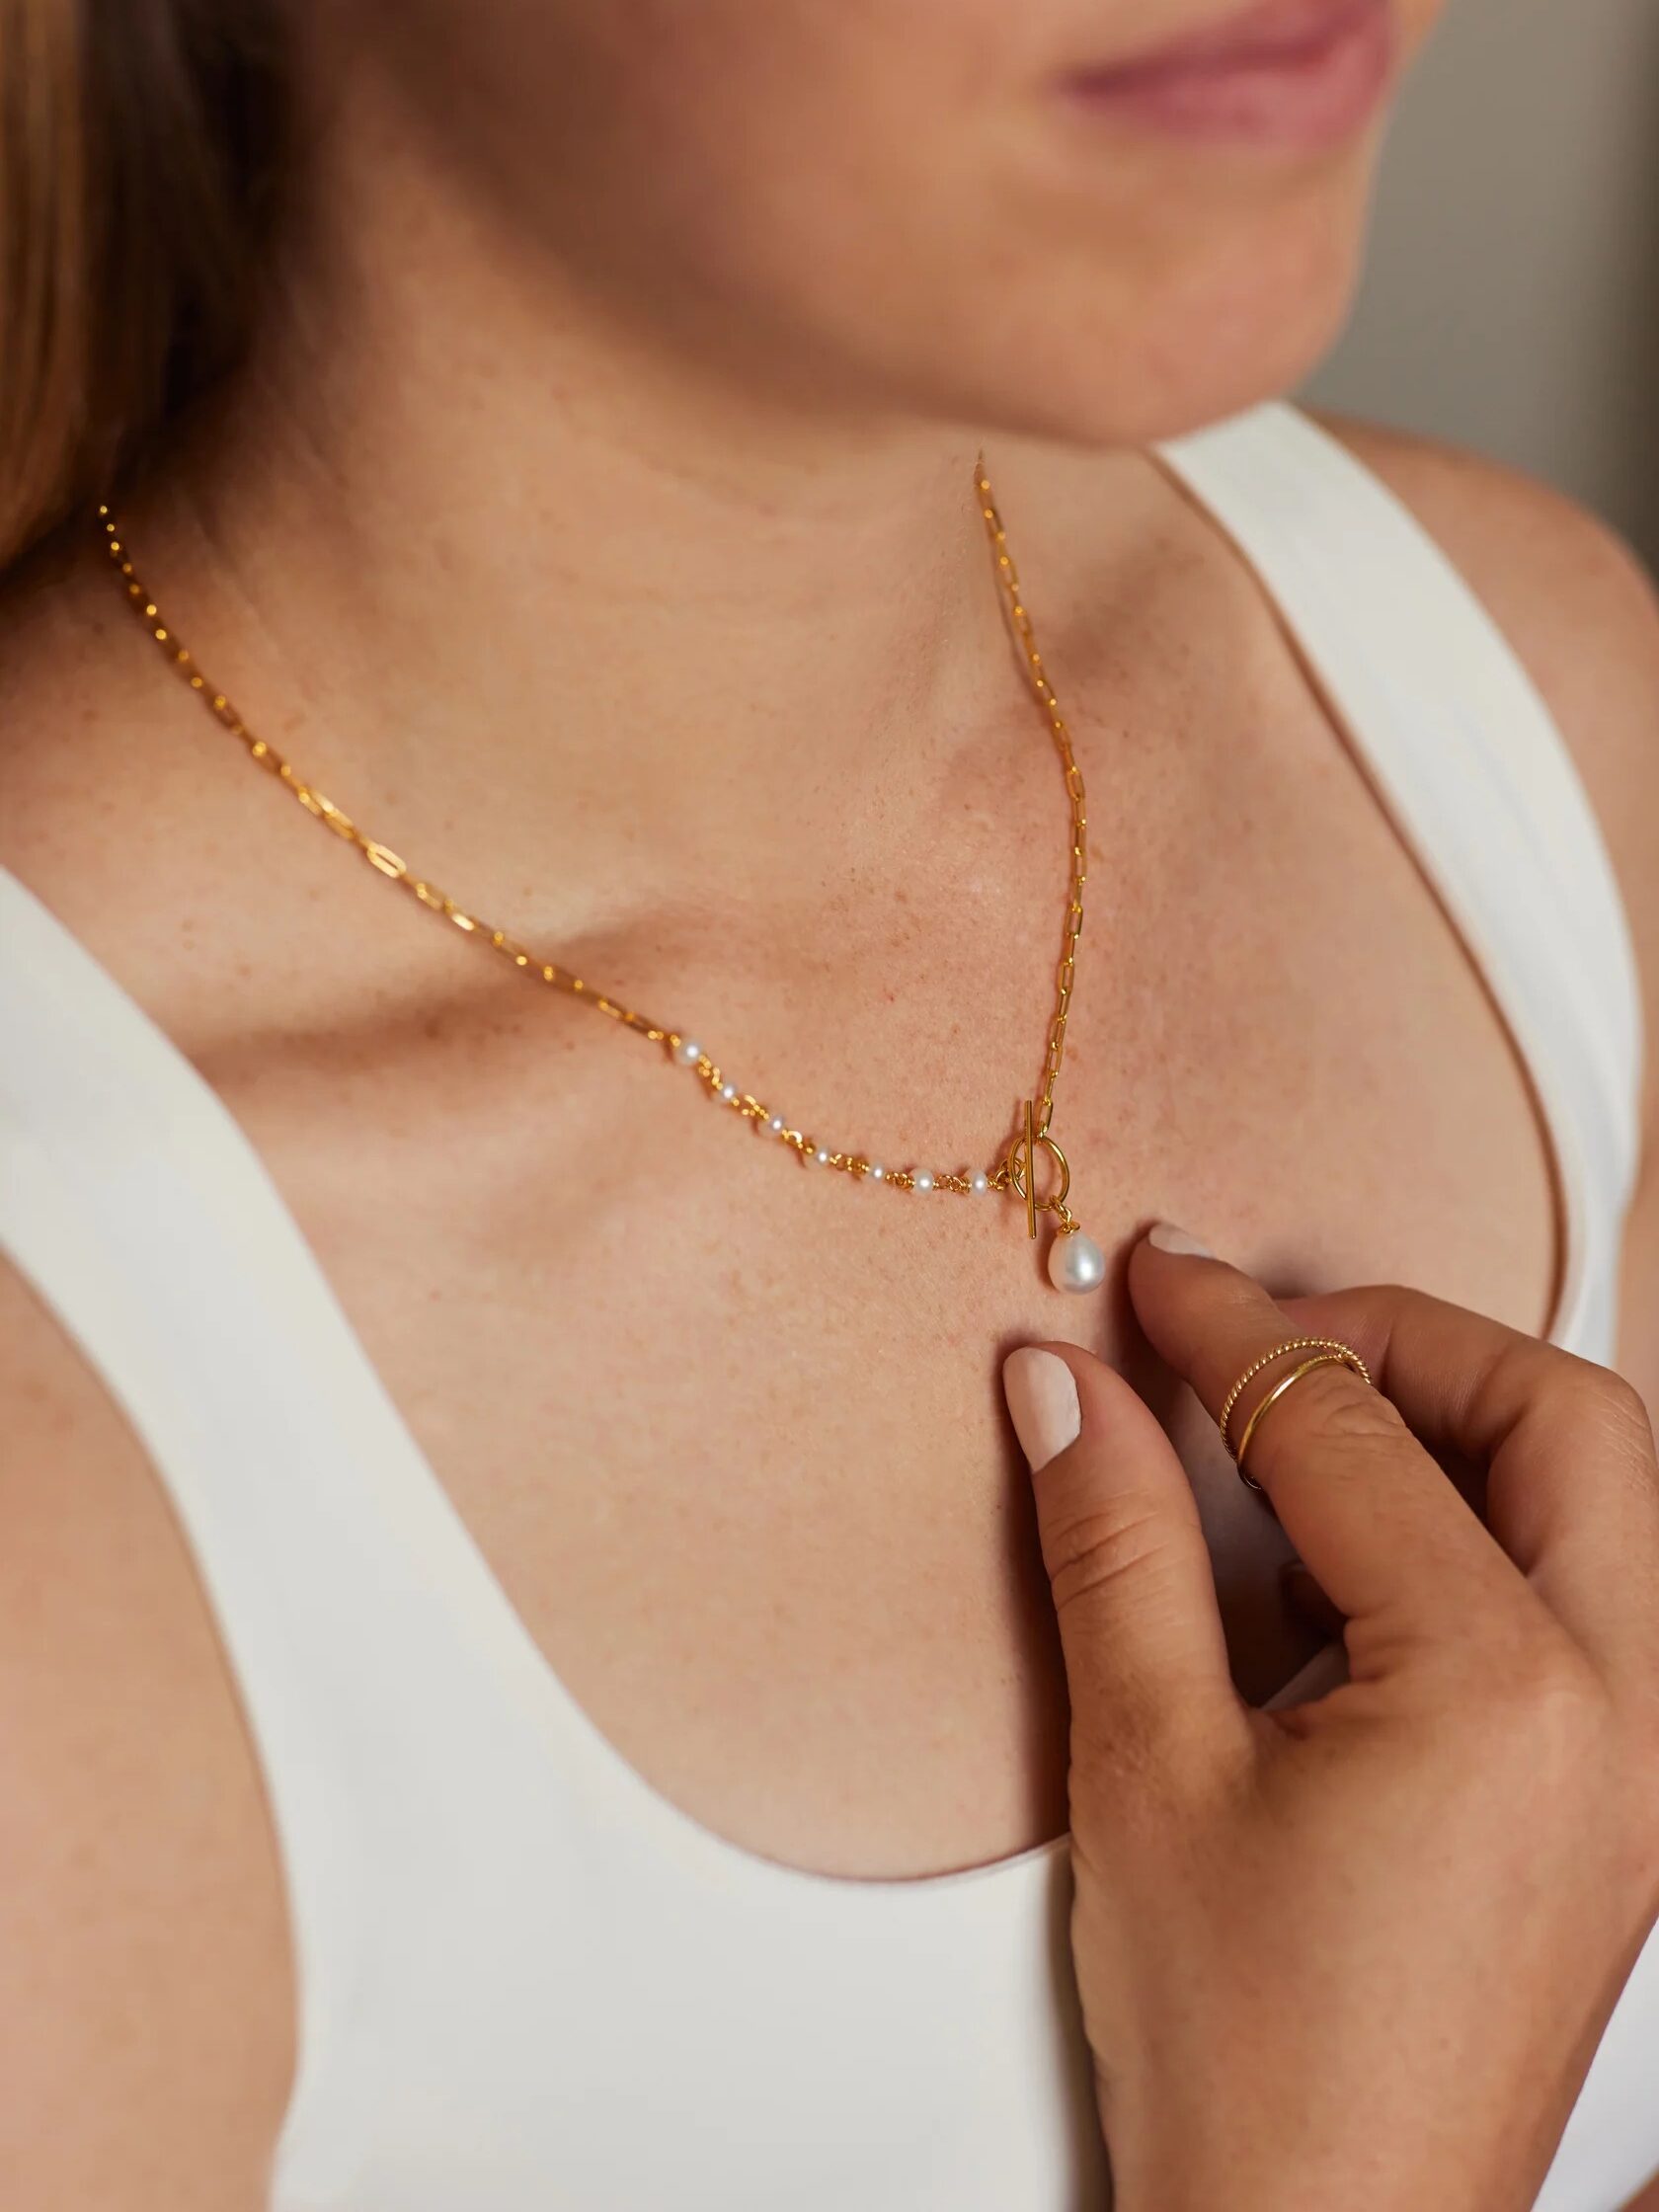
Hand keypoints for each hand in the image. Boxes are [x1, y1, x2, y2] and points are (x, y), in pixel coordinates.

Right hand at [1002, 1226, 1658, 2211]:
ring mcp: (1647, 1767)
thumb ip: (1111, 1542)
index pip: (1350, 1433)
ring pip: (1607, 1502)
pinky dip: (1492, 1533)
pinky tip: (1357, 1579)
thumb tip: (1066, 1386)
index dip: (1231, 1333)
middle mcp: (1628, 1713)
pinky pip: (1597, 1600)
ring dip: (1468, 1429)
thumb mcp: (1144, 1772)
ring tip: (1308, 1438)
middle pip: (1563, 1419)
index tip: (1154, 1282)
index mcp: (1504, 1691)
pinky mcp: (1627, 1809)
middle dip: (1408, 1341)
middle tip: (1263, 1337)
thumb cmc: (1248, 2058)